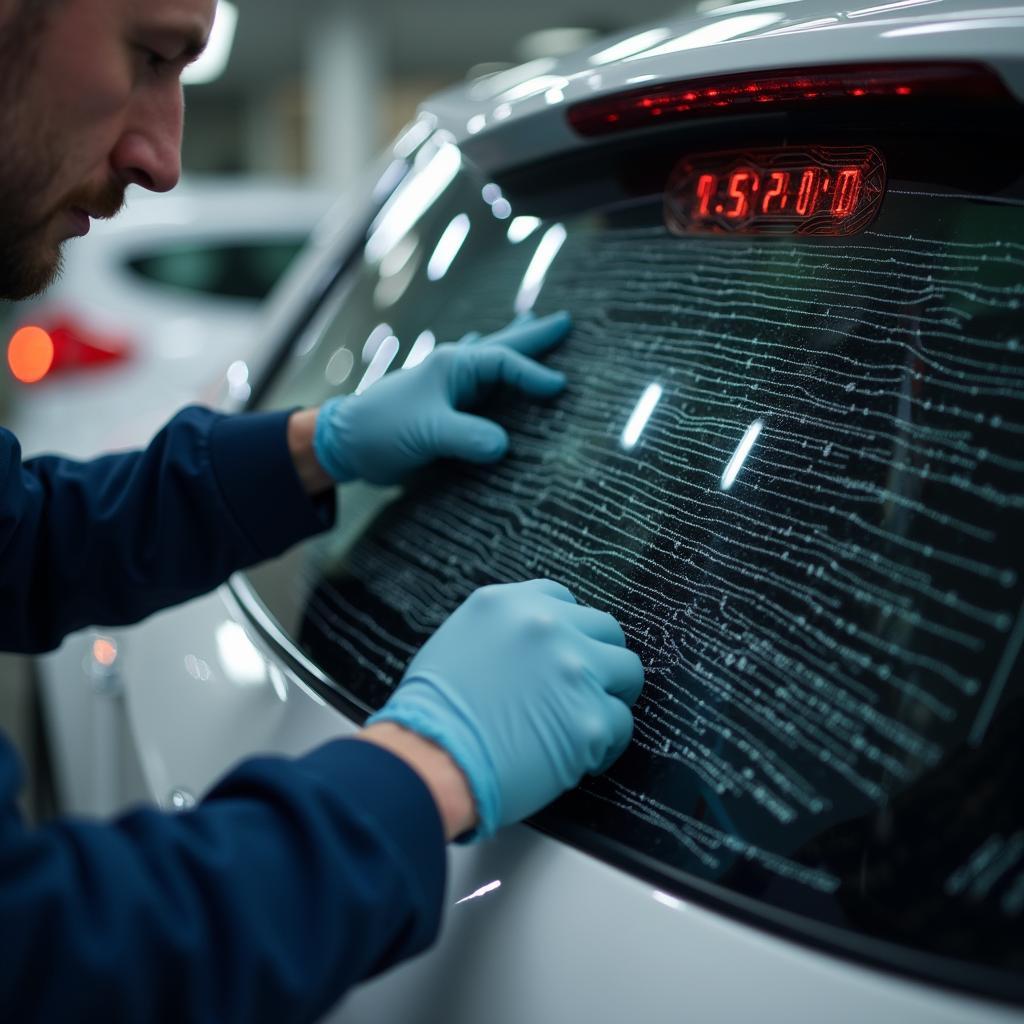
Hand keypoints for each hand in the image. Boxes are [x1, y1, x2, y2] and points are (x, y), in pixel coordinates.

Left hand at [312, 312, 569, 484]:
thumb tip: (503, 446)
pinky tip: (490, 364)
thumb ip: (466, 436)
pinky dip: (492, 373)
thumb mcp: (427, 432)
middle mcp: (454, 370)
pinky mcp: (446, 408)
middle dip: (534, 335)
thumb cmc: (383, 430)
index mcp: (452, 366)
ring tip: (534, 323)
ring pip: (491, 359)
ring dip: (514, 345)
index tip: (561, 387)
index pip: (505, 363)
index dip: (535, 374)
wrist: (346, 445)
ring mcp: (450, 387)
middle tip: (566, 321)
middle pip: (503, 346)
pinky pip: (479, 384)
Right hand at [365, 580, 644, 839]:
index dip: (566, 630)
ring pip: (627, 670)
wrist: (428, 759)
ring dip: (610, 693)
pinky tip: (579, 755)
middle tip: (582, 688)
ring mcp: (574, 670)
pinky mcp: (591, 718)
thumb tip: (528, 647)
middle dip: (597, 657)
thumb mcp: (457, 640)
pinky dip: (605, 742)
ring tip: (585, 719)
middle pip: (605, 628)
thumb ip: (501, 632)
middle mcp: (547, 626)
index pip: (563, 600)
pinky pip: (621, 724)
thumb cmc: (431, 713)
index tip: (562, 653)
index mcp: (509, 604)